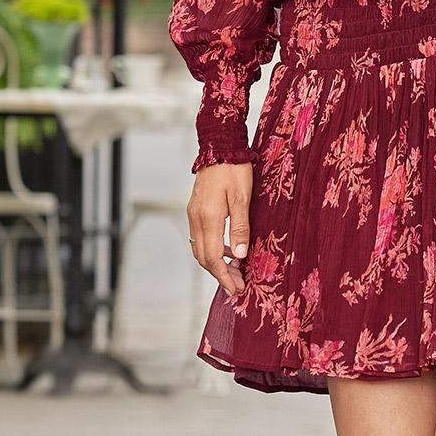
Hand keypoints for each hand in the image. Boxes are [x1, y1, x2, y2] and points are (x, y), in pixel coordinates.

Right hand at [188, 162, 251, 297]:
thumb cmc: (234, 169)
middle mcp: (196, 218)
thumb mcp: (243, 198)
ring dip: (215, 264)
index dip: (224, 277)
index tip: (236, 289)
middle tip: (236, 287)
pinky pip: (200, 237)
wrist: (219, 145)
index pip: (212, 258)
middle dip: (219, 275)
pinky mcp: (195, 209)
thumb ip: (240, 228)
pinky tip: (228, 251)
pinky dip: (212, 250)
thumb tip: (239, 257)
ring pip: (199, 248)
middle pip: (203, 257)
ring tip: (235, 272)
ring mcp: (193, 214)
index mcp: (208, 218)